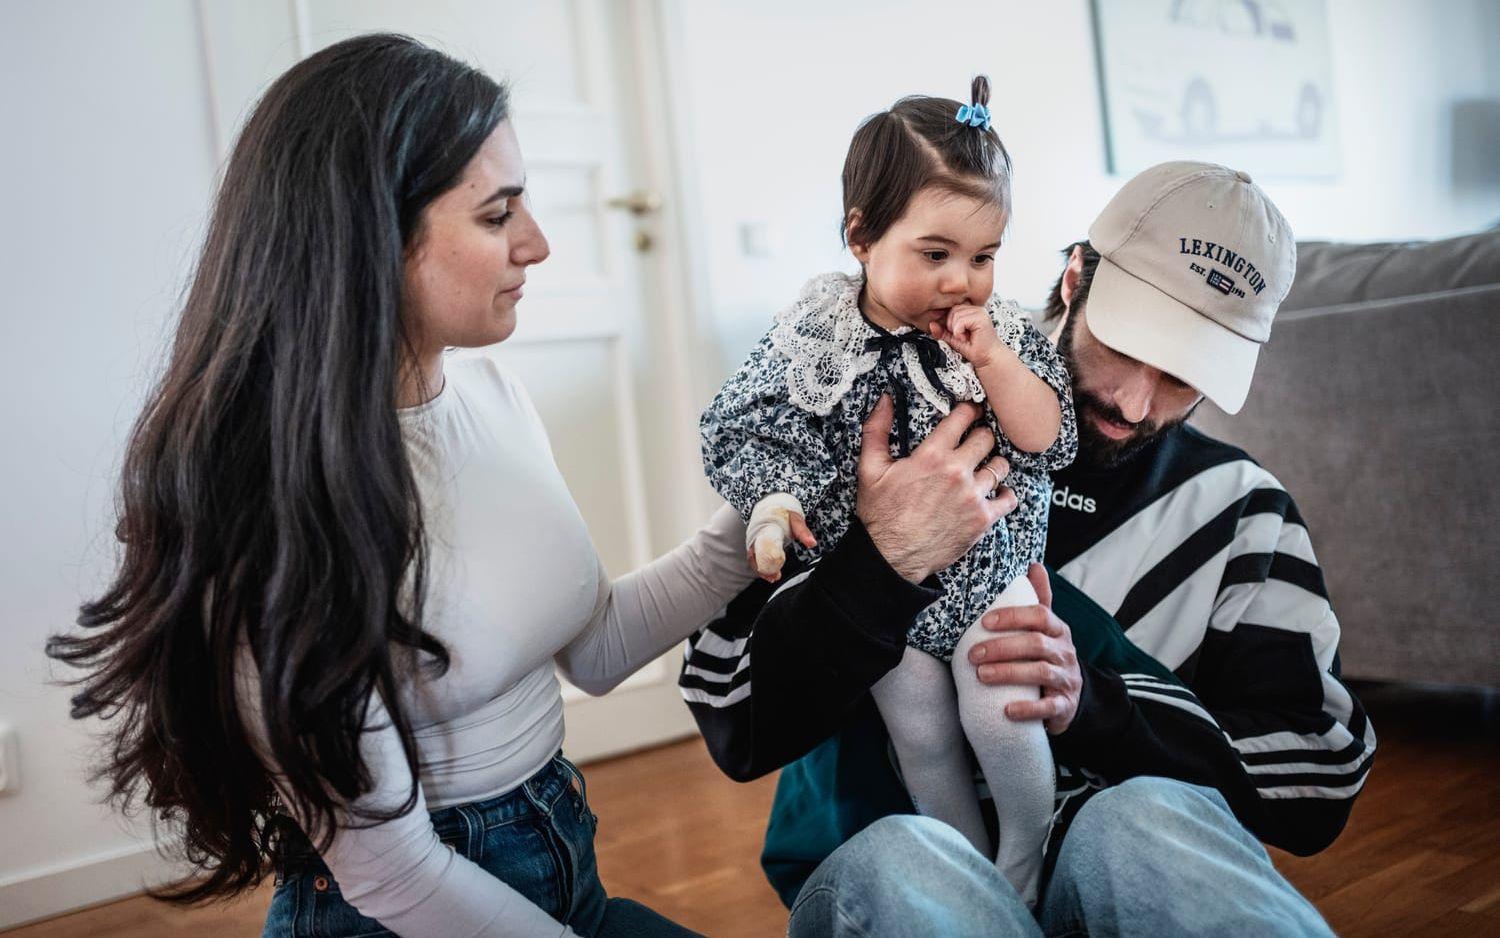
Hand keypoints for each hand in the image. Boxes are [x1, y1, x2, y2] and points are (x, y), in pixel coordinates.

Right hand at [747, 512, 816, 583]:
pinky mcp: (757, 542)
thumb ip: (803, 531)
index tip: (774, 572)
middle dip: (764, 569)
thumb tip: (812, 543)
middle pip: (756, 555)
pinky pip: (756, 556)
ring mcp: (755, 539)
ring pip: (755, 557)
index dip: (765, 561)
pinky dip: (762, 565)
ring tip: (773, 578)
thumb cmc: (784, 510)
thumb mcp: (795, 518)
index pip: (762, 547)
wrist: (774, 500)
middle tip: (774, 577)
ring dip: (763, 569)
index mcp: (764, 527)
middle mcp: (756, 534)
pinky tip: (771, 573)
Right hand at [855, 395, 1017, 582]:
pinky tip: (996, 493)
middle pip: (987, 438)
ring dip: (995, 463)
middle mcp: (956, 472)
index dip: (969, 411)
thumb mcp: (870, 469)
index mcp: (931, 455)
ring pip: (1001, 465)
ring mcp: (973, 495)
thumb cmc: (880, 514)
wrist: (891, 556)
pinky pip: (1009, 499)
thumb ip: (877, 430)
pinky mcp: (982, 519)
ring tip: (986, 467)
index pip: (963, 418)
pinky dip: (1005, 494)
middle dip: (982, 435)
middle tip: (977, 440)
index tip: (971, 412)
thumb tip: (885, 399)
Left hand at [930, 304, 1002, 368]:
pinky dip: (959, 332)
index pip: (952, 309)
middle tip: (961, 337)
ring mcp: (980, 312)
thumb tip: (931, 324)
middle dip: (952, 326)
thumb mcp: (953, 339)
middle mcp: (976, 309)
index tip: (957, 334)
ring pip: (956, 315)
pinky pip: (960, 321)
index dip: (950, 323)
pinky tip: (966, 338)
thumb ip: (942, 331)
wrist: (987, 358)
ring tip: (965, 337)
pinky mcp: (981, 318)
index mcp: (971, 310)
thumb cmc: (974, 349)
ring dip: (956, 330)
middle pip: (953, 310)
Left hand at [968, 563, 1081, 733]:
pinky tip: (1006, 710)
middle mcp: (1065, 652)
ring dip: (1008, 673)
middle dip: (1001, 647)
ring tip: (981, 676)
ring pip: (1040, 673)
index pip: (1040, 614)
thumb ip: (1039, 599)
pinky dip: (1028, 709)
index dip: (1013, 616)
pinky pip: (1049, 707)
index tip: (984, 622)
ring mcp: (1067, 679)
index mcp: (1058, 630)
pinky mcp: (1065, 706)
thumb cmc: (1048, 656)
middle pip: (1036, 644)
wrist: (1070, 697)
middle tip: (972, 654)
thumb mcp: (1045, 628)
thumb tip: (1035, 564)